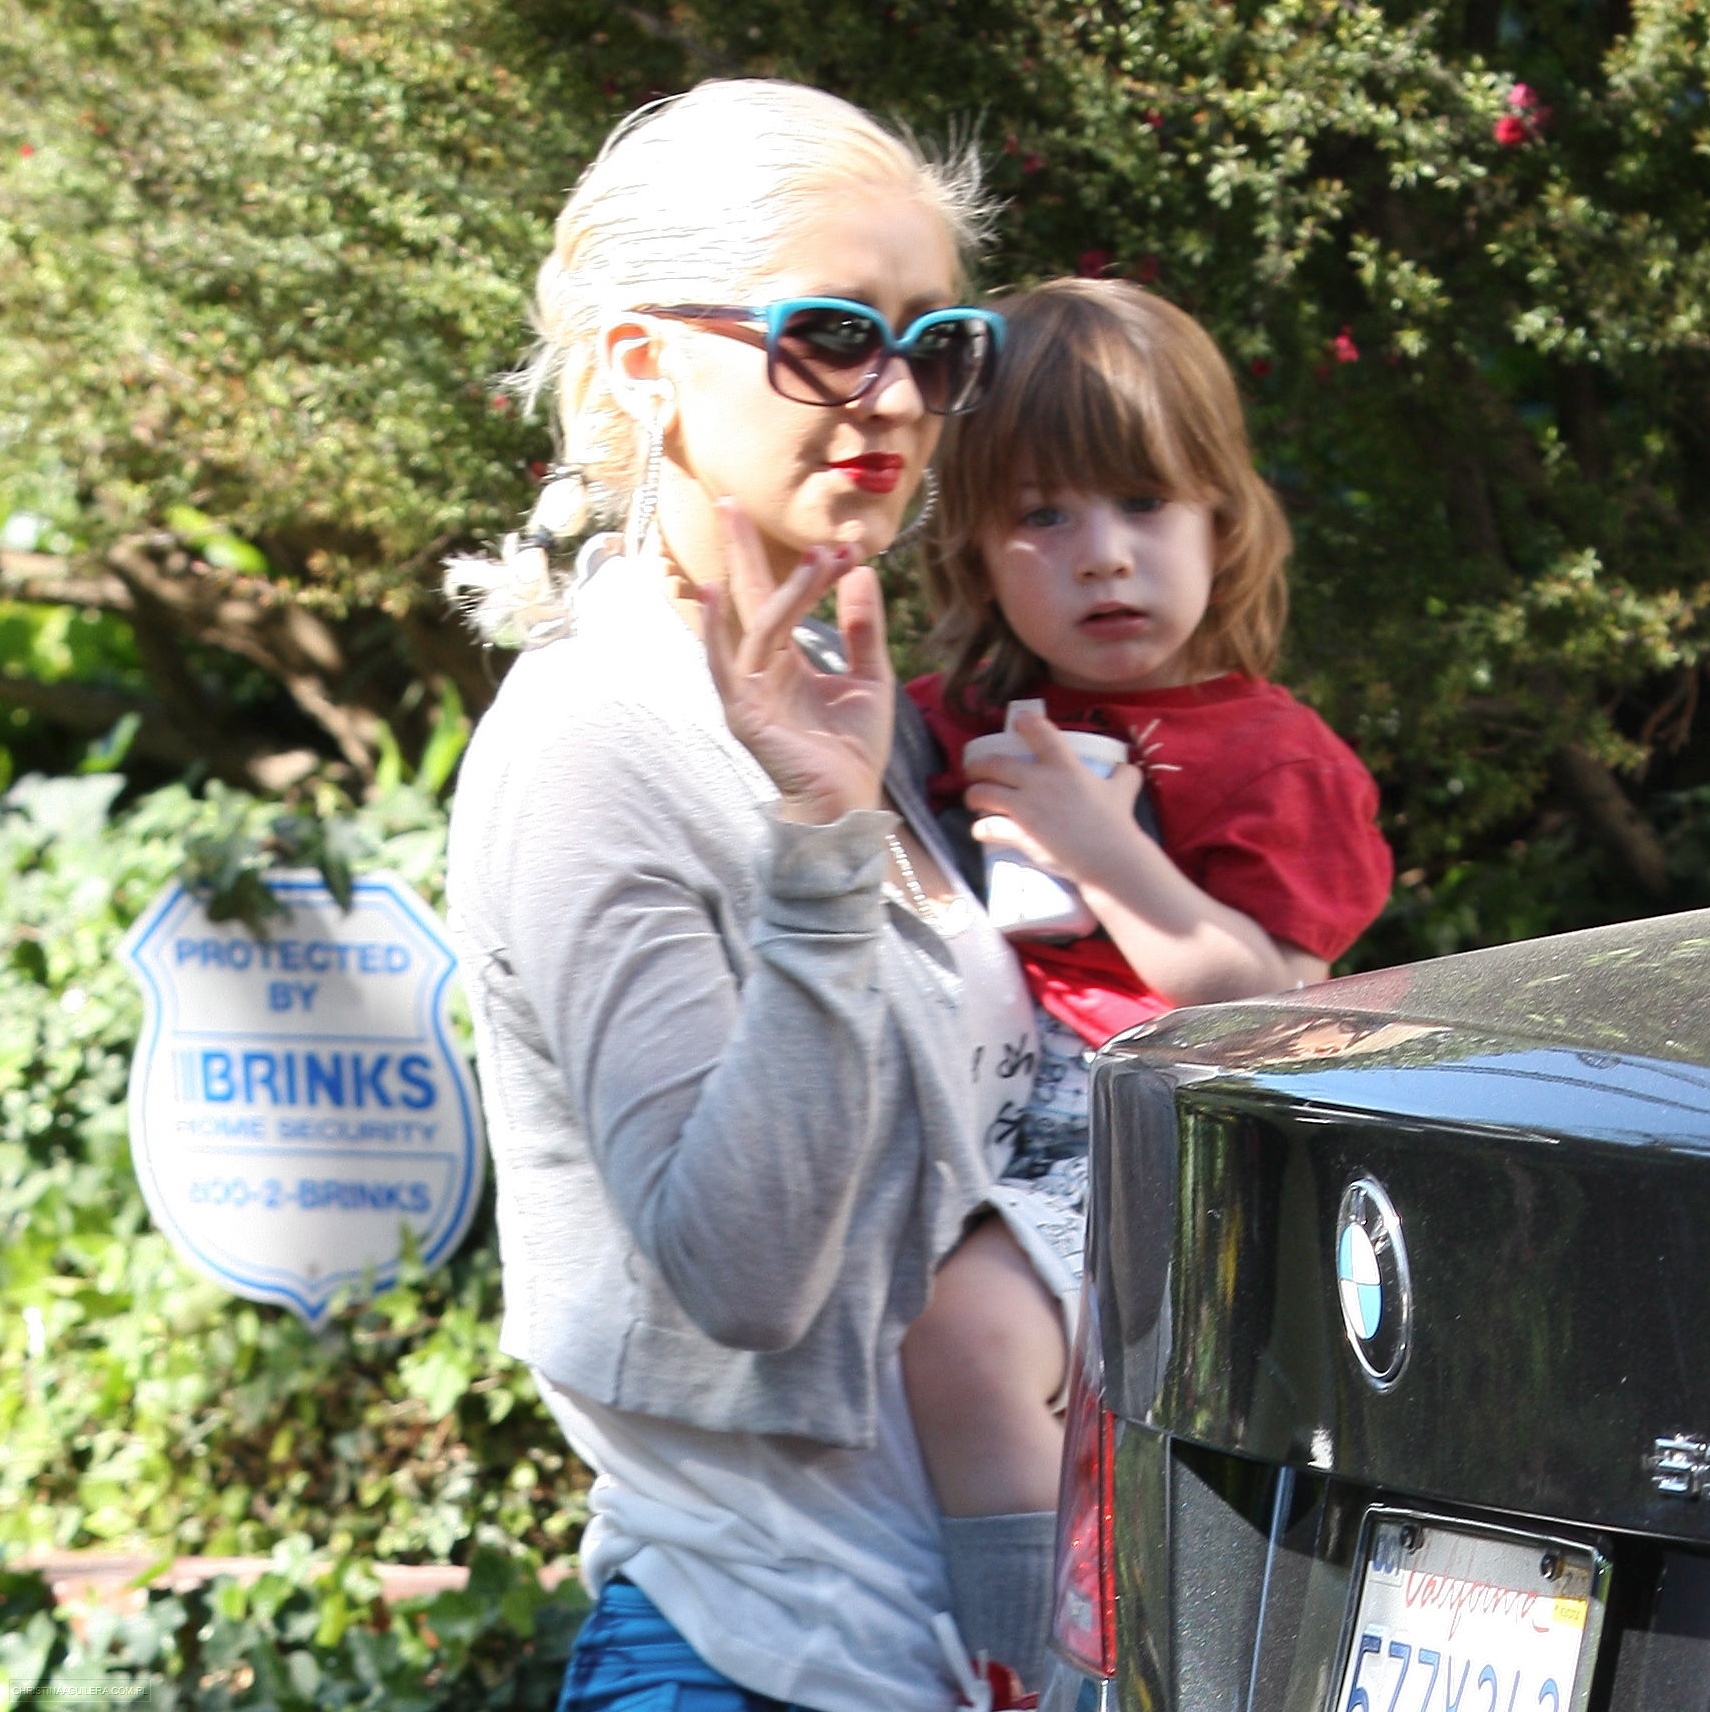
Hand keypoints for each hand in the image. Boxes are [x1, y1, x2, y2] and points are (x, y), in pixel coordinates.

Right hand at [701, 500, 894, 824]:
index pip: (777, 600)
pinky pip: (729, 663)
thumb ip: (863, 628)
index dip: (802, 568)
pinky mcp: (744, 713)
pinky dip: (718, 629)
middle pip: (747, 599)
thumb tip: (861, 572)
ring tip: (816, 557)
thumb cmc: (852, 750)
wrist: (849, 803)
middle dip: (739, 550)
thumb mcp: (870, 678)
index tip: (841, 541)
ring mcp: (747, 691)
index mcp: (784, 662)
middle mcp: (759, 670)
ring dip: (783, 589)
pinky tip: (714, 592)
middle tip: (731, 499)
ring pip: (758, 626)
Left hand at [965, 710, 1146, 888]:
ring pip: (984, 793)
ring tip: (973, 798)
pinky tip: (980, 829)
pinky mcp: (1019, 833)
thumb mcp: (1123, 791)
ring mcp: (1026, 807)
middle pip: (996, 764)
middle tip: (974, 769)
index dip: (1024, 722)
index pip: (1039, 732)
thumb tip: (1128, 769)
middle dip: (978, 765)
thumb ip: (1123, 776)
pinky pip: (988, 827)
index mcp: (1064, 765)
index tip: (1017, 721)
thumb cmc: (1116, 822)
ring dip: (973, 794)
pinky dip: (981, 828)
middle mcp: (1039, 781)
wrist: (1109, 858)